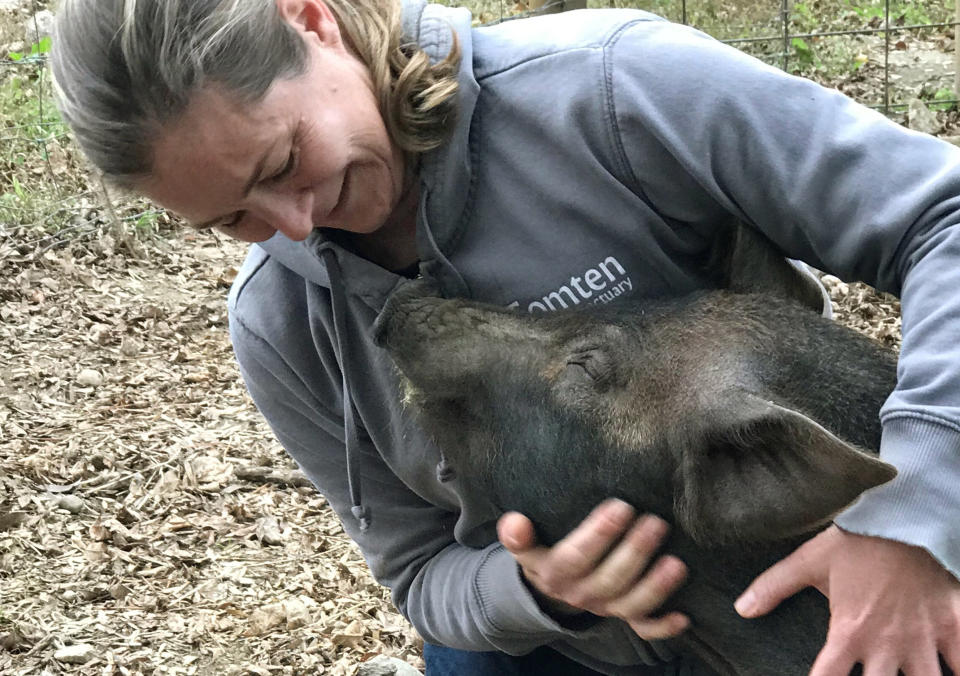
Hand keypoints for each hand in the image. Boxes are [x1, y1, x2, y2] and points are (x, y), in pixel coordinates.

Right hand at [497, 498, 688, 638]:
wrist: (548, 591)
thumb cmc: (544, 552)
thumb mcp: (525, 546)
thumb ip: (517, 536)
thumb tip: (513, 522)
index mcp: (554, 573)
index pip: (575, 556)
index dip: (598, 534)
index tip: (620, 506)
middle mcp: (579, 594)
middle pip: (609, 578)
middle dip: (635, 551)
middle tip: (656, 522)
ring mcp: (603, 607)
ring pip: (630, 603)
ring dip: (655, 587)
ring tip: (677, 563)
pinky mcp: (621, 617)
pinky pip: (642, 628)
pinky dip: (663, 626)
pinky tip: (684, 617)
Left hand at [735, 525, 959, 674]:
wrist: (908, 515)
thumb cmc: (857, 540)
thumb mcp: (809, 561)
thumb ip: (774, 586)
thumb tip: (741, 609)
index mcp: (849, 631)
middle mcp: (886, 644)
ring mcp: (923, 639)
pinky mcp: (954, 627)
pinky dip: (958, 670)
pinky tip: (951, 671)